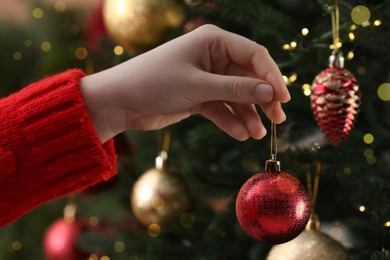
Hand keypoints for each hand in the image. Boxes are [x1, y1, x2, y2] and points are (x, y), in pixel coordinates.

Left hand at [81, 24, 289, 142]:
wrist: (120, 101)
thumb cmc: (155, 83)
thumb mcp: (198, 86)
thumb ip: (235, 89)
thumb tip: (270, 92)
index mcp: (213, 41)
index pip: (254, 55)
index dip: (272, 76)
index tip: (284, 98)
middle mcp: (213, 57)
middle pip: (248, 77)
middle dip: (262, 99)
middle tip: (276, 120)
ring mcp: (206, 78)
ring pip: (236, 96)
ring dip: (247, 114)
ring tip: (255, 135)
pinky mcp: (199, 97)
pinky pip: (221, 108)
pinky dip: (230, 120)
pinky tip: (239, 134)